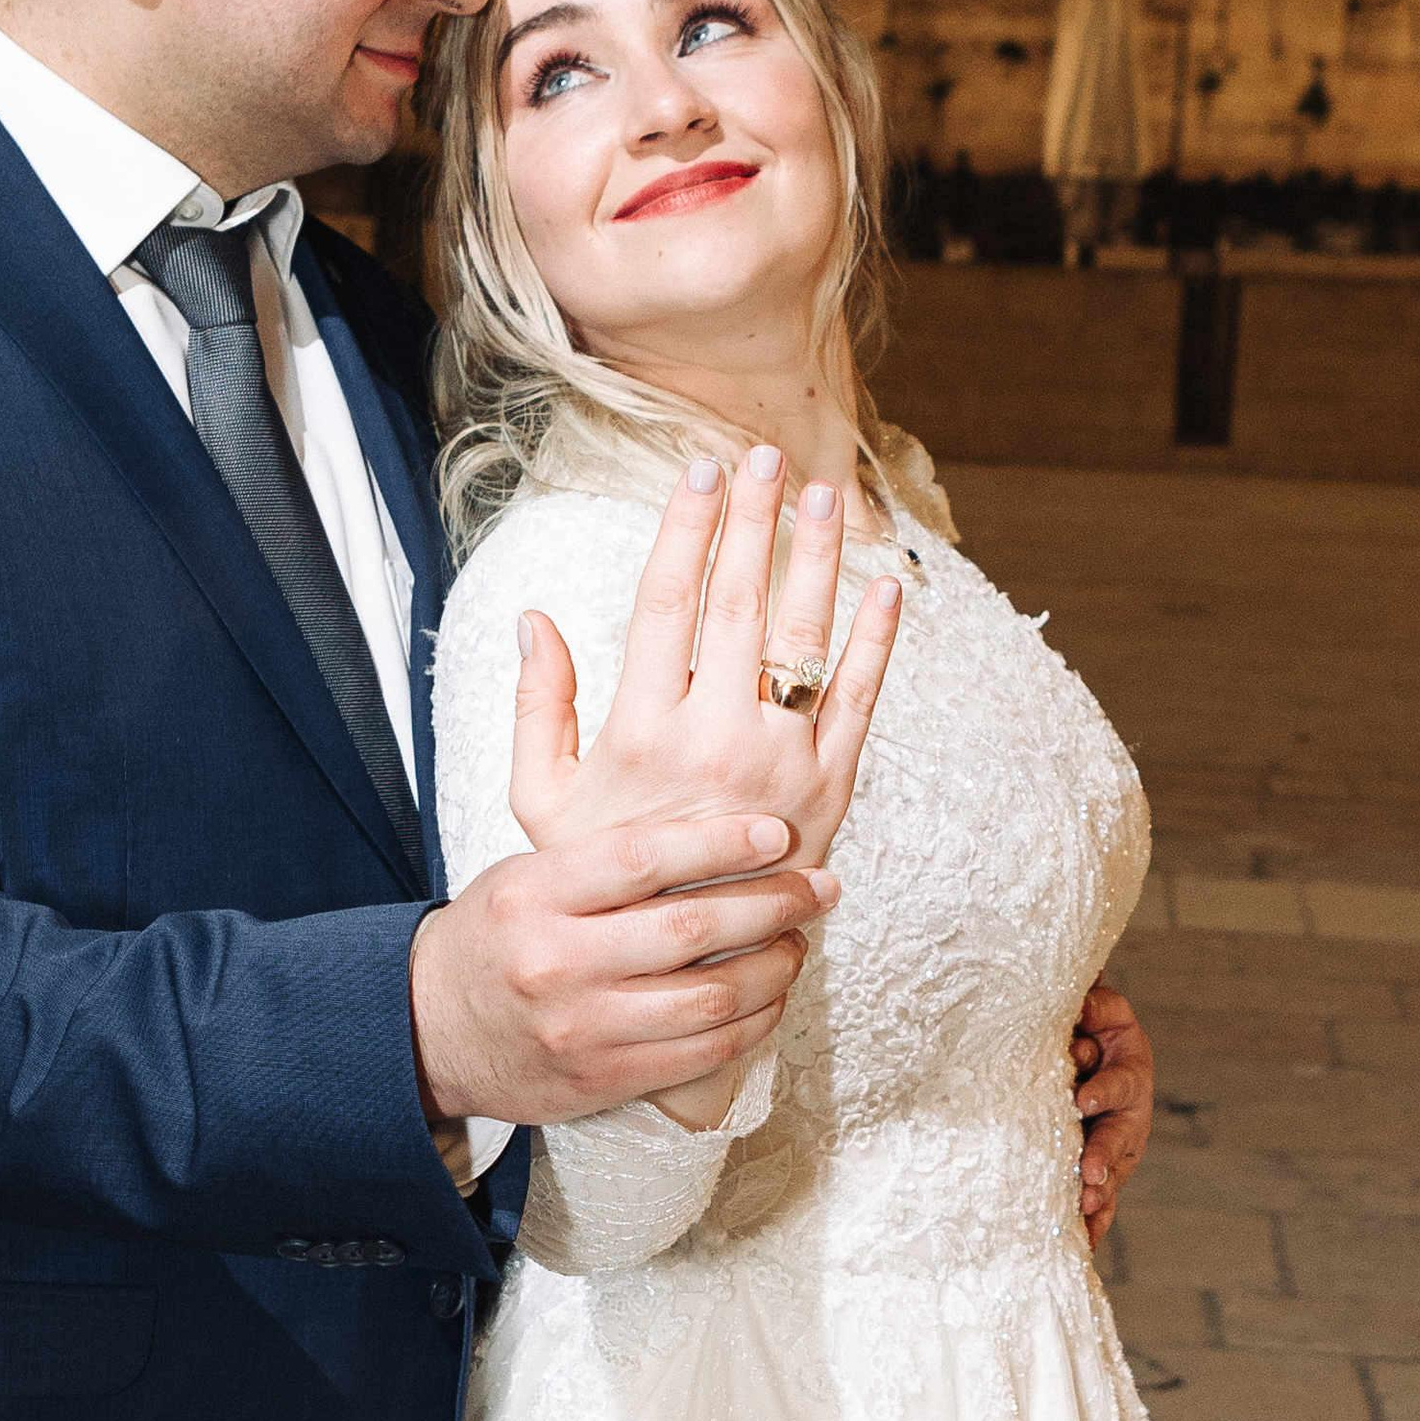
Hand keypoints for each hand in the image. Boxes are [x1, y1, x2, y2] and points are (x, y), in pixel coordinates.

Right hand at [410, 812, 838, 1130]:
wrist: (428, 1030)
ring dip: (773, 967)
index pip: (644, 858)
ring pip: (709, 997)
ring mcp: (583, 1027)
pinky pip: (702, 1052)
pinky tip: (771, 995)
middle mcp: (557, 962)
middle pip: (690, 929)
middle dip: (772, 904)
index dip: (721, 844)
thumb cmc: (496, 937)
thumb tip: (695, 793)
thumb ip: (602, 843)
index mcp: (535, 895)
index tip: (778, 834)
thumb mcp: (524, 871)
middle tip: (820, 886)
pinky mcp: (605, 1078)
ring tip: (798, 940)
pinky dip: (752, 1022)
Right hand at [512, 447, 903, 873]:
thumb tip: (533, 620)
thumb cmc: (606, 880)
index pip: (666, 603)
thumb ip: (537, 708)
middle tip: (770, 457)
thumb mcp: (542, 801)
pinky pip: (861, 701)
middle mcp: (712, 739)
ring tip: (826, 495)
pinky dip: (879, 642)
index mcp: (640, 730)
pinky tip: (886, 587)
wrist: (680, 964)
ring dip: (816, 560)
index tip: (701, 472)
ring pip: (803, 638)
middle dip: (756, 522)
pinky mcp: (830, 792)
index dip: (686, 531)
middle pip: (738, 604)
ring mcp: (779, 763)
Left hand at [1072, 980, 1152, 1249]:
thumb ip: (1093, 1005)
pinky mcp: (1106, 1169)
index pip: (1115, 1081)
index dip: (1101, 1089)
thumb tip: (1084, 997)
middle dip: (1102, 1154)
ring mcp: (1119, 1144)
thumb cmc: (1084, 1023)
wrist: (1086, 1044)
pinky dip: (1094, 1222)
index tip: (1082, 1100)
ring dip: (1099, 1193)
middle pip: (1117, 1135)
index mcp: (1127, 1069)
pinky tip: (1082, 1243)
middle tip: (1088, 1172)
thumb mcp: (1096, 1009)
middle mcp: (1128, 1111)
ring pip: (1112, 1172)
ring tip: (1084, 1209)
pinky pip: (1103, 1200)